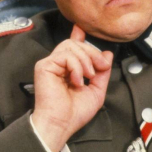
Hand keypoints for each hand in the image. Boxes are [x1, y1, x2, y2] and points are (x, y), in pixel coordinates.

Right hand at [30, 25, 112, 151]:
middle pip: (76, 44)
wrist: (61, 123)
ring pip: (71, 46)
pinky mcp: (44, 66)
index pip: (73, 47)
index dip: (78, 35)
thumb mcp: (96, 90)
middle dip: (93, 53)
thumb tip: (107, 54)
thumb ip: (102, 72)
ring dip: (86, 60)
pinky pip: (65, 55)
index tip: (82, 27)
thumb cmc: (75, 112)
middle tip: (100, 68)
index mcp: (68, 69)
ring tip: (88, 77)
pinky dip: (76, 66)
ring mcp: (50, 64)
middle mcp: (58, 64)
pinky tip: (77, 80)